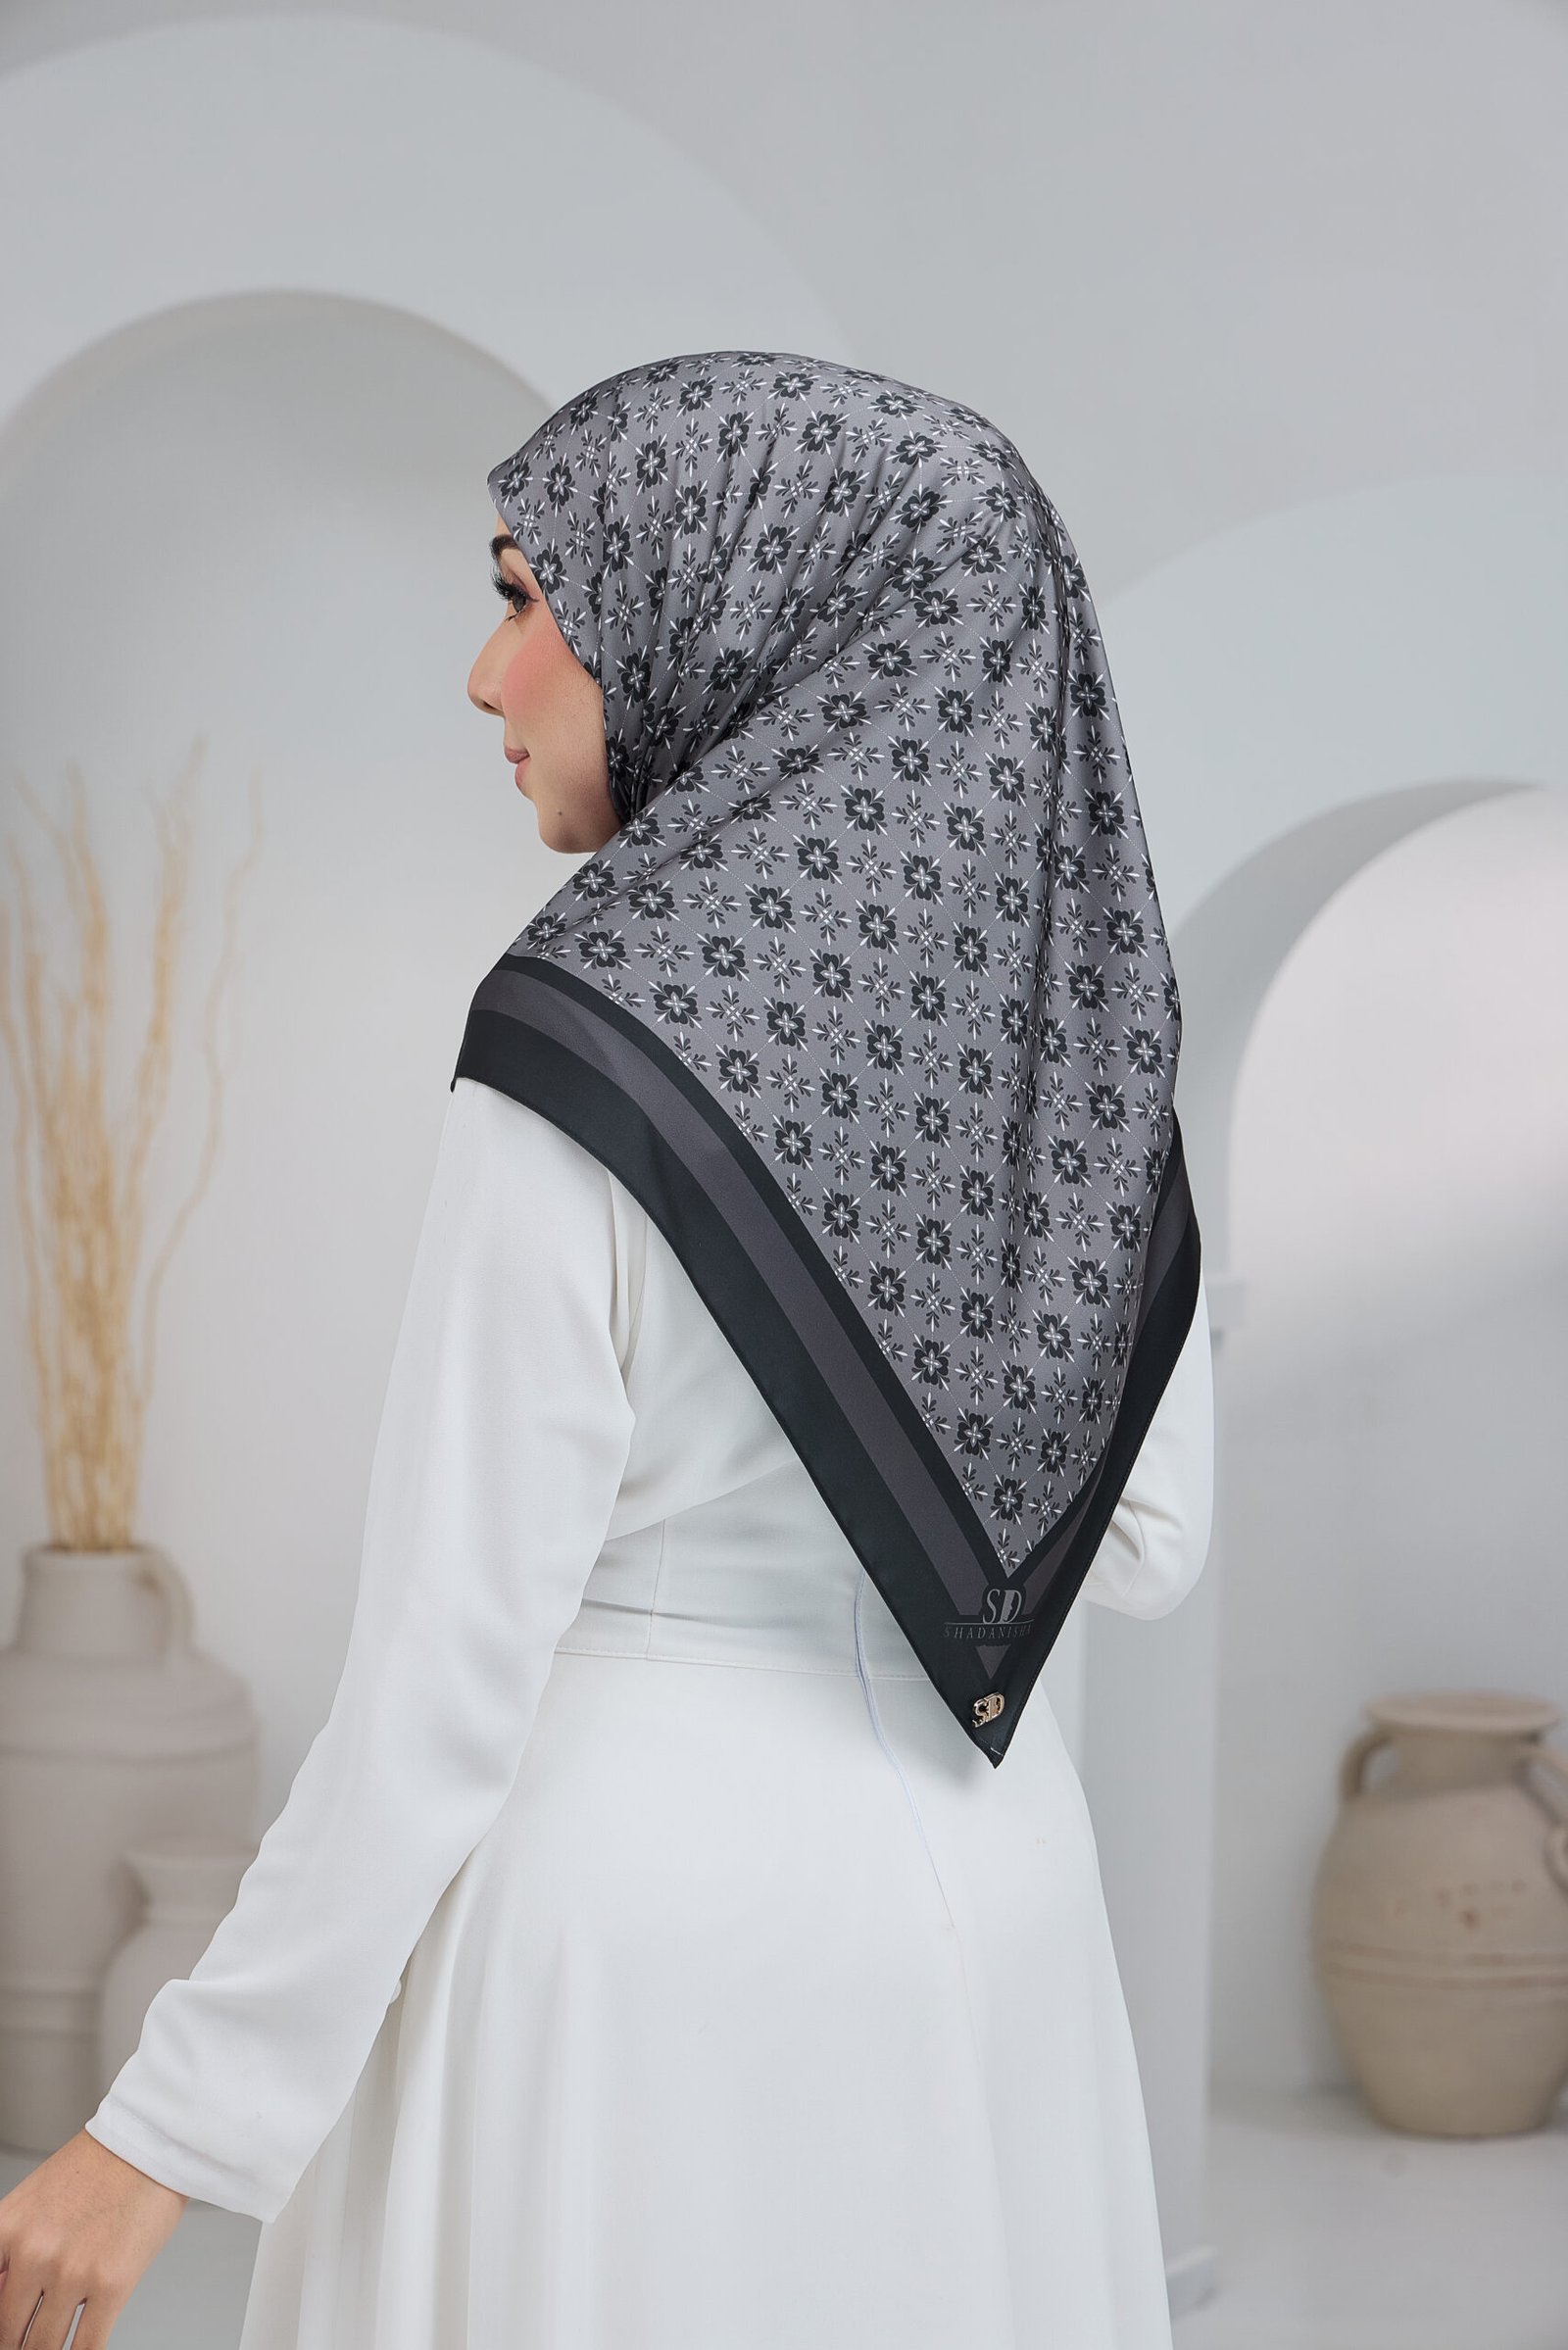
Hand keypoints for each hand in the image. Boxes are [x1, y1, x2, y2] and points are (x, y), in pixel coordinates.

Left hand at [0, 2129, 186, 2348]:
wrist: (150, 2141)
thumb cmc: (98, 2166)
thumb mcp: (35, 2201)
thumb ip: (12, 2251)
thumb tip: (6, 2297)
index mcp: (7, 2229)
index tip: (5, 2332)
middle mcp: (33, 2252)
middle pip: (9, 2330)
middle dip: (17, 2342)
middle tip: (24, 2343)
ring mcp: (71, 2272)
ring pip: (43, 2346)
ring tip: (51, 2346)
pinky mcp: (111, 2284)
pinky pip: (86, 2347)